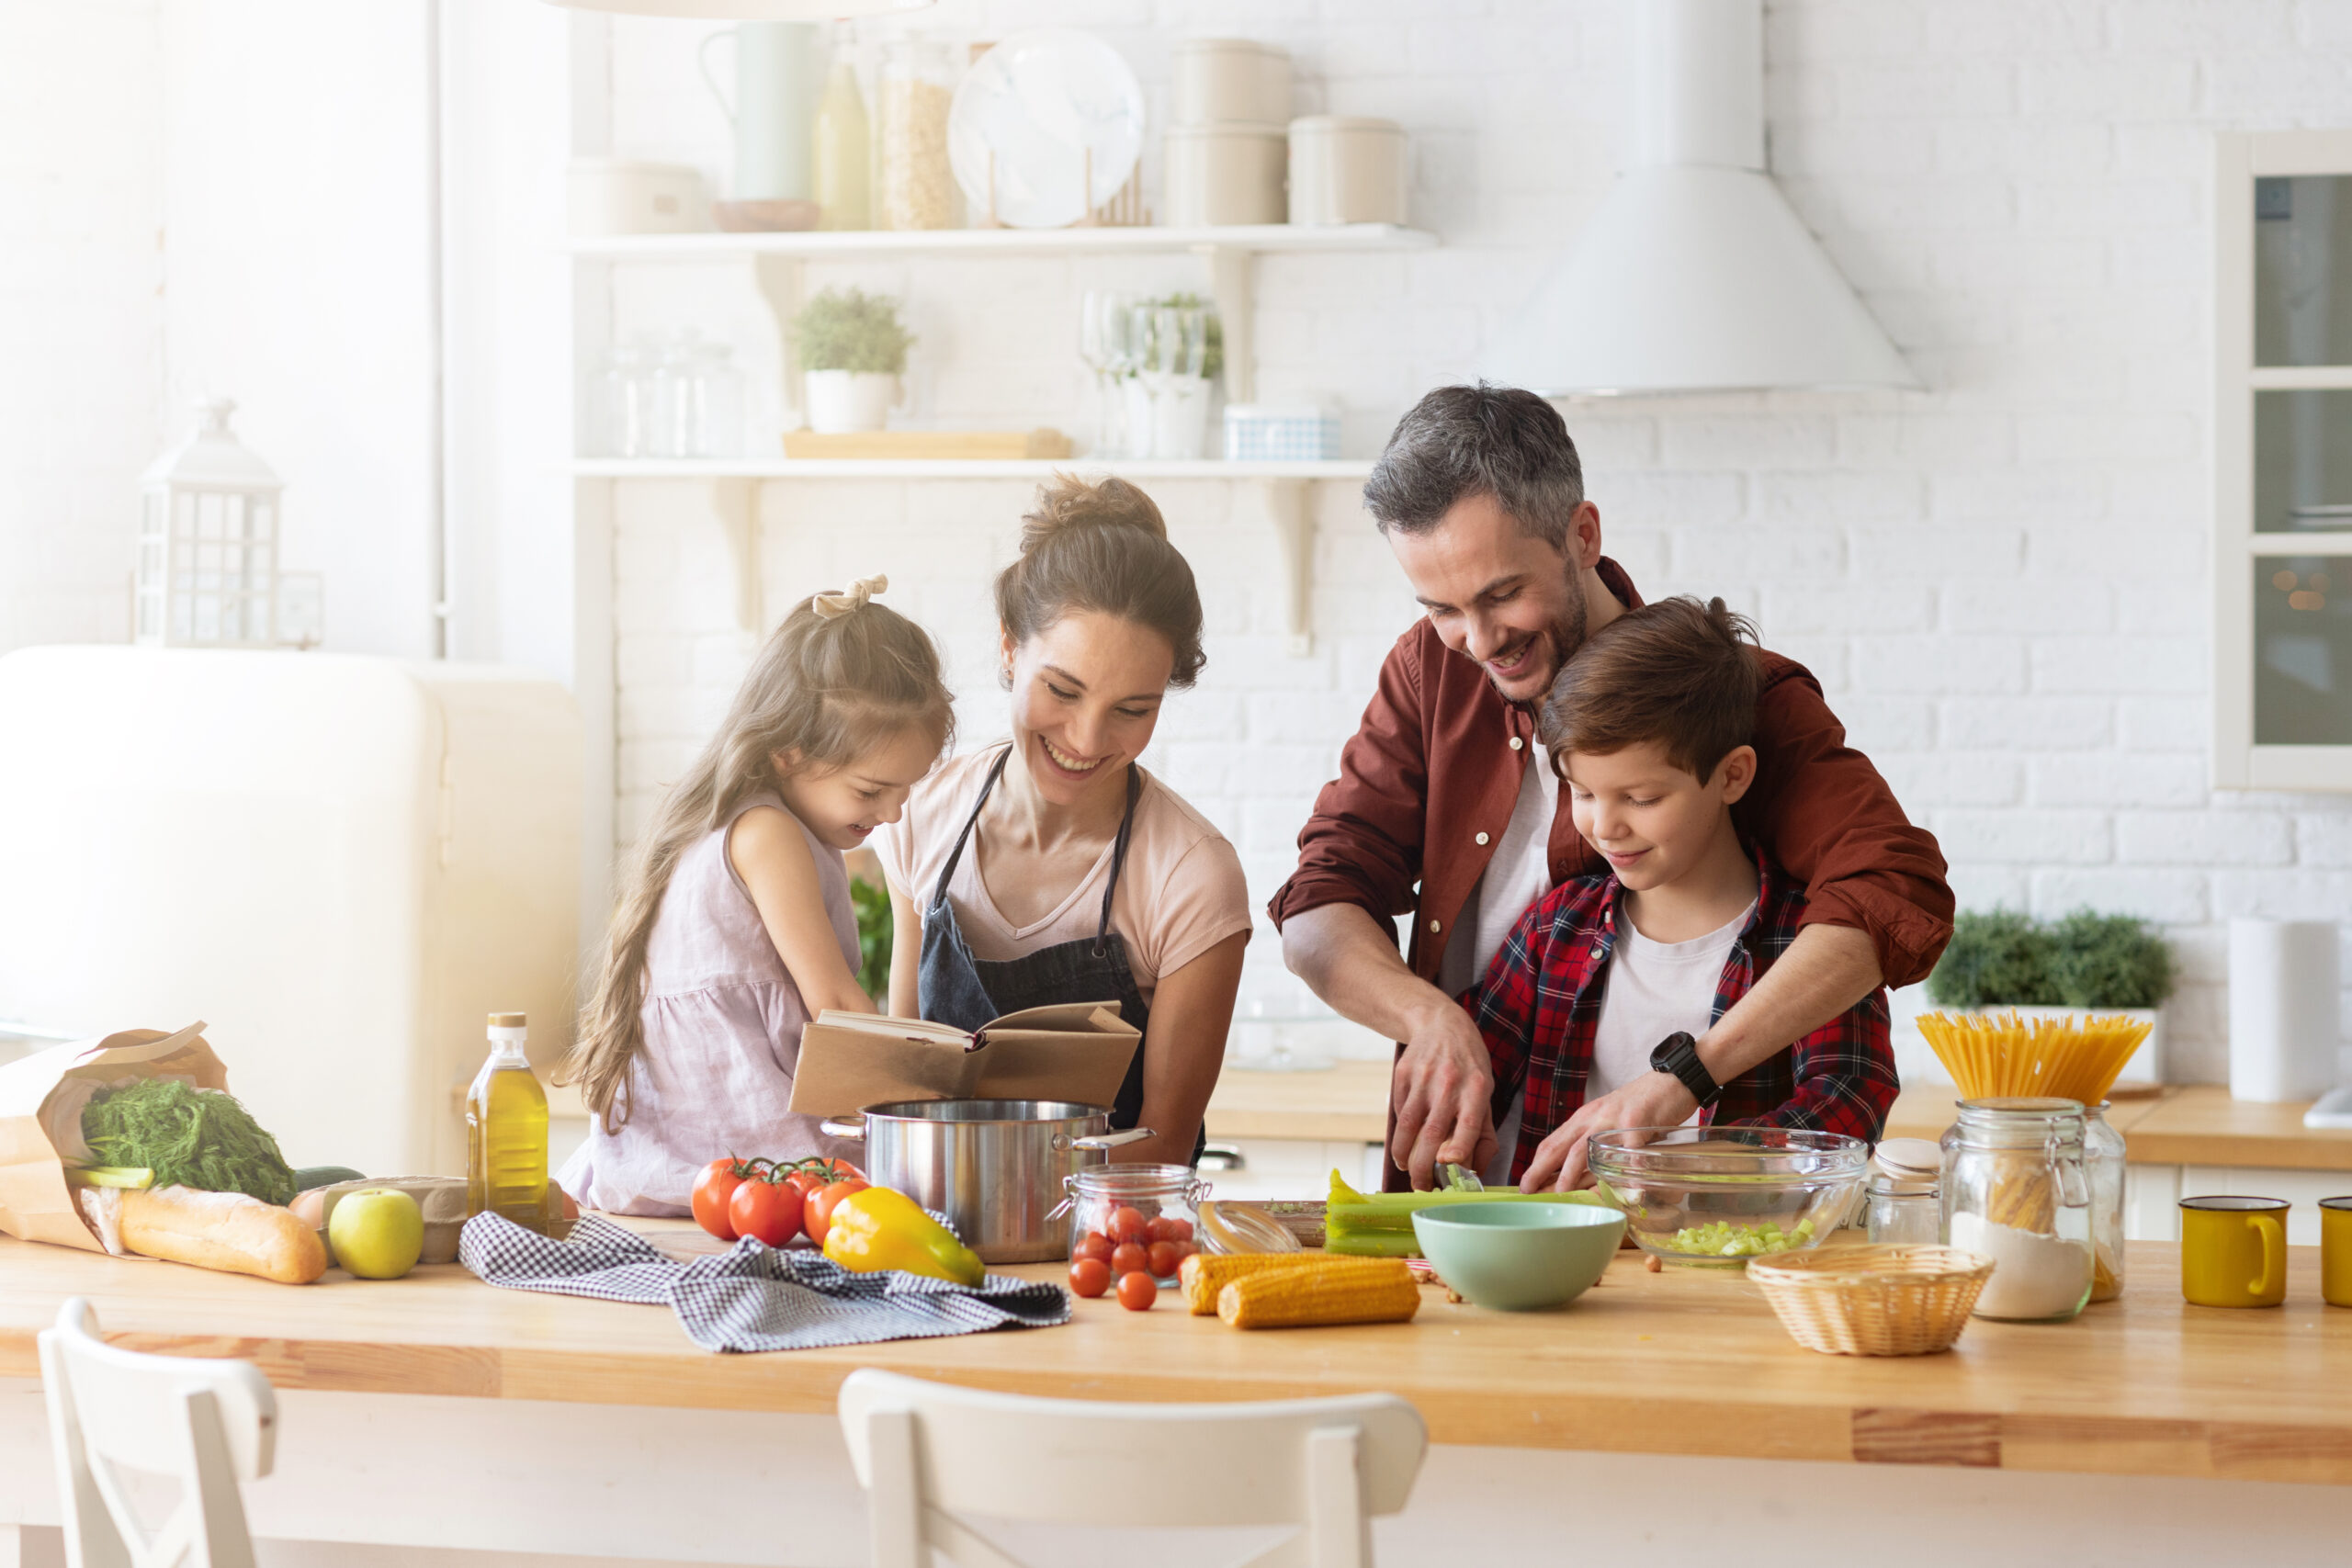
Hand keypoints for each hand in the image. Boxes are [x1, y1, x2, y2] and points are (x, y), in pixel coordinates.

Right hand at [1387, 1000, 1497, 1190]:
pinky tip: (1404, 1141)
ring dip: (1403, 1154)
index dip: (1458, 1148)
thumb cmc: (1469, 1067)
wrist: (1441, 1024)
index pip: (1468, 1124)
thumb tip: (1475, 1171)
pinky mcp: (1402, 1074)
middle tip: (1422, 1186)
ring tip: (1406, 1169)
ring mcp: (1423, 1078)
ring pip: (1406, 1125)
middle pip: (1431, 1131)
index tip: (1447, 1165)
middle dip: (1423, 1166)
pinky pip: (1397, 1110)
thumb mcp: (1486, 1093)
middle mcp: (1449, 1083)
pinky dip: (1399, 1131)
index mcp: (1477, 1089)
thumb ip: (1483, 1134)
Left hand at [1517, 1071, 1697, 1191]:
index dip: (1536, 1165)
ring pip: (1586, 1149)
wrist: (1671, 1080)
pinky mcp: (1638, 1121)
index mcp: (1584, 1119)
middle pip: (1562, 1147)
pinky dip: (1627, 1171)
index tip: (1524, 1185)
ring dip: (1572, 1174)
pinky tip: (1627, 1190)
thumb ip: (1596, 1144)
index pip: (1552, 1142)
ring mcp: (1614, 1119)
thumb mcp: (1609, 1122)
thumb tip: (1581, 1179)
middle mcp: (1593, 1118)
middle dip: (1541, 1171)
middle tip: (1529, 1192)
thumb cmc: (1640, 1106)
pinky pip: (1630, 1150)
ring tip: (1563, 1194)